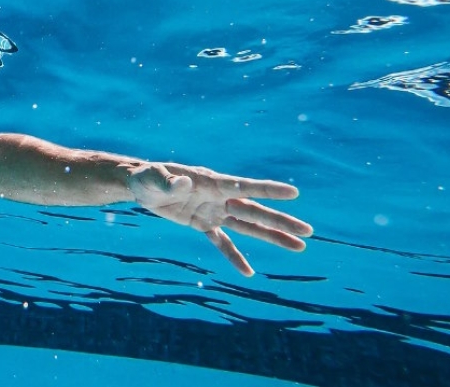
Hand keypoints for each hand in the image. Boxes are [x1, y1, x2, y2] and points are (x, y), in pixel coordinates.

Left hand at [128, 162, 312, 276]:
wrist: (140, 186)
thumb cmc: (147, 177)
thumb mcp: (154, 179)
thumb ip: (169, 182)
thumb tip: (183, 184)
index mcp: (211, 182)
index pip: (244, 187)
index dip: (268, 190)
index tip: (293, 193)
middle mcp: (218, 197)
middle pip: (255, 211)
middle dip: (281, 222)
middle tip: (308, 231)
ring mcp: (213, 211)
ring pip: (247, 227)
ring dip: (272, 237)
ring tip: (299, 246)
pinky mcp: (202, 224)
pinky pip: (222, 243)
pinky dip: (234, 257)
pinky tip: (249, 273)